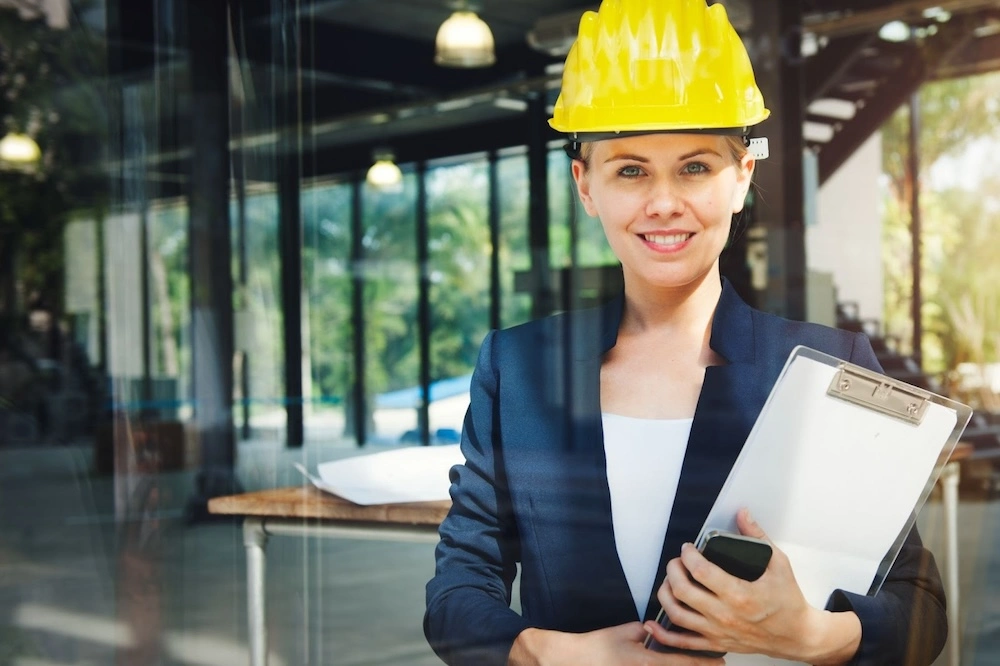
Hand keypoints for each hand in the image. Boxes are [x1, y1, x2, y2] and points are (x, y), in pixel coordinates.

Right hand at [508, 623, 724, 665]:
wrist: (578, 660)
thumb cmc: (598, 646)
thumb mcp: (626, 631)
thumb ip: (647, 630)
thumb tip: (660, 629)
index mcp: (648, 661)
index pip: (683, 661)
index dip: (704, 662)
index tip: (722, 661)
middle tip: (719, 665)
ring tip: (702, 665)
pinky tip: (672, 663)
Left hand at [645, 509, 860, 663]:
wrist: (797, 636)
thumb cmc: (788, 602)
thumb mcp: (779, 564)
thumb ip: (758, 536)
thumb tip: (743, 514)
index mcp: (740, 594)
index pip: (701, 571)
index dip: (688, 555)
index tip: (688, 548)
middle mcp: (725, 615)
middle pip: (682, 591)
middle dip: (673, 570)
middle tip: (677, 561)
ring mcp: (718, 631)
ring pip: (676, 615)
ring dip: (665, 595)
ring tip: (668, 581)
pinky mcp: (715, 643)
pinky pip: (682, 642)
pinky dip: (663, 635)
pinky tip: (653, 624)